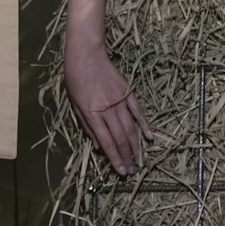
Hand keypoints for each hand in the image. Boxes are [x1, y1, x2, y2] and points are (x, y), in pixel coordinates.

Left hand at [63, 38, 151, 175]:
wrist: (86, 54)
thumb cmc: (75, 79)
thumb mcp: (74, 103)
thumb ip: (86, 125)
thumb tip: (98, 145)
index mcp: (92, 112)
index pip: (106, 141)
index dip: (114, 158)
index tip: (120, 170)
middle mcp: (108, 108)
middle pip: (120, 137)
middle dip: (126, 156)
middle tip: (132, 171)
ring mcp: (120, 100)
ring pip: (131, 127)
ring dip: (136, 146)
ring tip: (140, 160)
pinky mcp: (128, 92)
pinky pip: (138, 111)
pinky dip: (145, 124)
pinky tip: (150, 136)